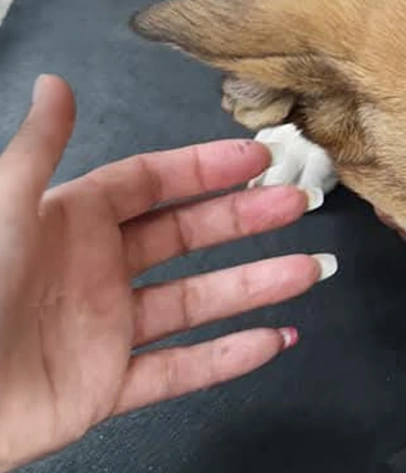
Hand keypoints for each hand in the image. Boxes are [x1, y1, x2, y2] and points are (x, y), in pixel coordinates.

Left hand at [0, 76, 335, 472]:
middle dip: (246, 218)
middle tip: (297, 203)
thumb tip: (57, 84)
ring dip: (256, 285)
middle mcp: (95, 271)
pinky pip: (178, 371)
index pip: (153, 183)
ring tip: (307, 270)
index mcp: (70, 222)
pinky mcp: (104, 388)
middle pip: (188, 235)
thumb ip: (39, 148)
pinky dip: (228, 359)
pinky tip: (271, 340)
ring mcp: (105, 329)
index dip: (206, 167)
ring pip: (197, 302)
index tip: (256, 156)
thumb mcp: (2, 209)